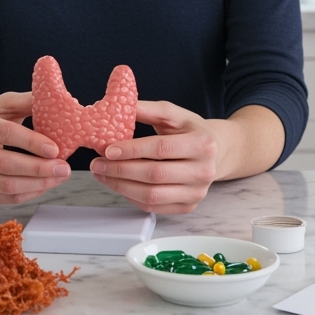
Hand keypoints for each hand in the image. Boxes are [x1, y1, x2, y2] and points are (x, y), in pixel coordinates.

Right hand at [0, 91, 71, 204]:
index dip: (31, 143)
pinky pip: (5, 199)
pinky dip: (29, 194)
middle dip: (38, 168)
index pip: (4, 133)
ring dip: (37, 184)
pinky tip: (44, 184)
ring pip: (5, 186)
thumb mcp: (4, 104)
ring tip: (59, 177)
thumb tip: (57, 102)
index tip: (55, 150)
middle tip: (64, 168)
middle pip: (4, 164)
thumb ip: (27, 102)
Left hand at [88, 100, 223, 213]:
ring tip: (103, 175)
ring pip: (152, 195)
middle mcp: (204, 171)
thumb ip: (148, 110)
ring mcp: (197, 193)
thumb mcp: (174, 114)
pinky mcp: (188, 206)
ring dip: (121, 186)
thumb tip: (118, 107)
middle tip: (97, 164)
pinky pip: (154, 207)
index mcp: (202, 144)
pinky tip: (119, 185)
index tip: (108, 149)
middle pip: (155, 175)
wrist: (217, 152)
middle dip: (120, 170)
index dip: (132, 150)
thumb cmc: (191, 131)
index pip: (161, 149)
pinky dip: (131, 197)